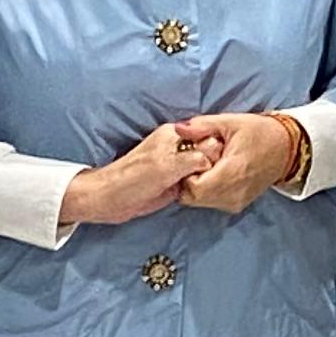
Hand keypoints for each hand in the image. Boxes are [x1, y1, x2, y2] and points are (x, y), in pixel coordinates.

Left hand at [58, 123, 210, 228]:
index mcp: (175, 136)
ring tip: (214, 189)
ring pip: (204, 169)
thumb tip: (215, 156)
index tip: (225, 164)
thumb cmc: (132, 180)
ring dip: (209, 178)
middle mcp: (178, 148)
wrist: (110, 200)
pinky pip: (196, 182)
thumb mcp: (167, 166)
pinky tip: (207, 194)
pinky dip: (202, 188)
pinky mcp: (175, 182)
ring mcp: (177, 166)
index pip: (208, 137)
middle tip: (219, 179)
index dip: (218, 151)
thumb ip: (194, 159)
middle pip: (208, 153)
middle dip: (215, 165)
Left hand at [172, 110, 304, 213]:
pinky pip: (211, 202)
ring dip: (196, 185)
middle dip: (188, 179)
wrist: (286, 149)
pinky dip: (206, 190)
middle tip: (196, 160)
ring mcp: (235, 202)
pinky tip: (214, 174)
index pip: (193, 187)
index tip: (192, 156)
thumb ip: (202, 126)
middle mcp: (233, 194)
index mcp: (232, 174)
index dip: (186, 172)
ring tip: (207, 165)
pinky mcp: (236, 205)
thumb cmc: (259, 133)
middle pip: (193, 197)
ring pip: (200, 201)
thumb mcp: (230, 122)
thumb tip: (178, 128)